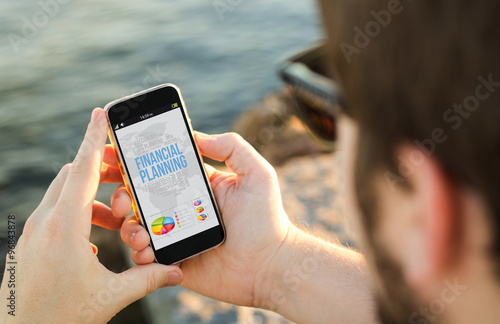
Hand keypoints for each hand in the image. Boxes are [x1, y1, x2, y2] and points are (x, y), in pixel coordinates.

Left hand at [0, 108, 182, 322]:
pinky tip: (94, 239)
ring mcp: (34, 232)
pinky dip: (78, 211)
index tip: (102, 113)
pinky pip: (55, 212)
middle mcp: (45, 222)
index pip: (82, 169)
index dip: (94, 138)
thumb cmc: (59, 317)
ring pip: (63, 193)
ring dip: (91, 195)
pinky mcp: (30, 243)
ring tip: (116, 216)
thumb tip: (177, 271)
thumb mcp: (109, 297)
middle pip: (73, 174)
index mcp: (65, 227)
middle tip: (125, 174)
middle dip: (101, 168)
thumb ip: (147, 279)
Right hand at [120, 132, 291, 305]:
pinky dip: (138, 252)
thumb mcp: (256, 173)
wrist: (270, 266)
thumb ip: (230, 147)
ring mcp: (174, 235)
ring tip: (140, 230)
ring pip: (135, 225)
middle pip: (138, 196)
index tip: (112, 151)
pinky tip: (148, 250)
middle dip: (119, 191)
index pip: (158, 168)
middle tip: (118, 195)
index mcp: (195, 186)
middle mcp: (180, 208)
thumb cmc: (267, 219)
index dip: (134, 160)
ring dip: (127, 225)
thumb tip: (196, 136)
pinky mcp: (172, 260)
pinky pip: (144, 256)